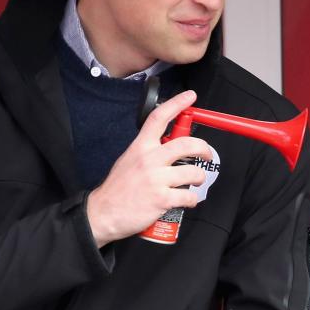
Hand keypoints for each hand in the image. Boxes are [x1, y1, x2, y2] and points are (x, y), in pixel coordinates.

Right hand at [86, 90, 212, 245]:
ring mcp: (156, 179)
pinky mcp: (161, 199)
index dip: (177, 104)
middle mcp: (149, 159)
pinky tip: (186, 201)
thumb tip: (168, 144)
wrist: (103, 213)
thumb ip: (148, 150)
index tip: (190, 96)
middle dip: (204, 148)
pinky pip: (189, 196)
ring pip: (193, 172)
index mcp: (141, 147)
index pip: (159, 118)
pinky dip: (192, 200)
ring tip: (194, 182)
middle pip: (187, 144)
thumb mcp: (129, 159)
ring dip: (199, 178)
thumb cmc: (117, 188)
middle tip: (206, 154)